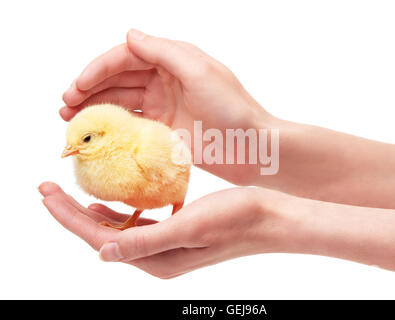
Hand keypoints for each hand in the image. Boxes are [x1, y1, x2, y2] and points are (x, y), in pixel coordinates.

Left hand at [38, 182, 297, 278]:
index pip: (98, 238)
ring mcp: (166, 246)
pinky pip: (136, 224)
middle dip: (71, 213)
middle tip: (47, 188)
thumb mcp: (189, 229)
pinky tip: (110, 201)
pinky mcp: (175, 233)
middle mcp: (157, 256)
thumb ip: (145, 243)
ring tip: (69, 193)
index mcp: (157, 259)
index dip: (68, 216)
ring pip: (115, 230)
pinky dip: (117, 212)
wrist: (269, 218)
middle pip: (101, 234)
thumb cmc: (235, 219)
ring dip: (90, 212)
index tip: (45, 191)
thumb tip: (103, 253)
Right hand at [61, 29, 272, 184]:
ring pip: (121, 103)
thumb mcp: (199, 72)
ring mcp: (163, 107)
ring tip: (69, 120)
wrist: (252, 148)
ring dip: (95, 109)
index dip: (98, 69)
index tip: (77, 86)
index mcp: (173, 61)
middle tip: (65, 106)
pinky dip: (112, 128)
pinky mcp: (164, 132)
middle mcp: (165, 80)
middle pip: (118, 80)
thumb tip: (129, 34)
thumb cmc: (233, 108)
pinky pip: (131, 126)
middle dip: (89, 89)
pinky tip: (94, 134)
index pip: (126, 57)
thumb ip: (163, 51)